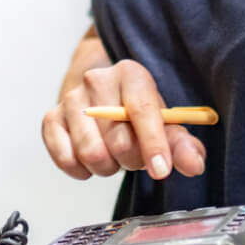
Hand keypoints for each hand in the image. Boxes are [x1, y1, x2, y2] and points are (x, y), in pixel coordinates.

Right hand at [41, 59, 205, 180]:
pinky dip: (81, 170)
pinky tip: (90, 163)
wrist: (103, 101)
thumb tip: (194, 165)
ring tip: (113, 157)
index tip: (161, 170)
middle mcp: (97, 80)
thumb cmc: (138, 116)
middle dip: (131, 160)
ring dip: (107, 167)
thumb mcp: (166, 126)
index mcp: (130, 74)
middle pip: (117, 138)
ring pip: (90, 153)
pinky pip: (64, 158)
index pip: (140, 110)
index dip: (153, 143)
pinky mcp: (51, 118)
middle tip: (134, 158)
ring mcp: (71, 99)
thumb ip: (182, 146)